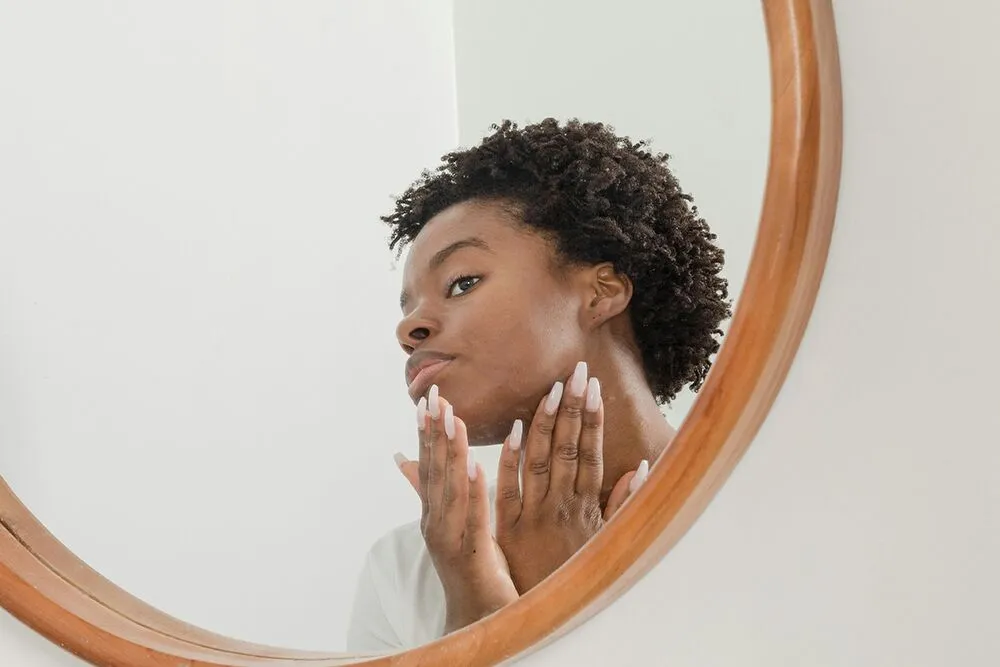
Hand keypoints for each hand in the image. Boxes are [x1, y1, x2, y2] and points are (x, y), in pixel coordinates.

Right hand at [398, 386, 517, 632]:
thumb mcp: (449, 523)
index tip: (426, 399)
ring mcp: (450, 539)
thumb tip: (402, 458)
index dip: (426, 432)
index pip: (428, 465)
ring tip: (453, 419)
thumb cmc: (469, 569)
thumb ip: (428, 490)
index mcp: (434, 513)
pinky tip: (474, 465)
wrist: (476, 620)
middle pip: (434, 471)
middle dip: (434, 432)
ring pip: (450, 488)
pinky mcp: (472, 554)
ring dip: (451, 452)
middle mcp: (436, 522)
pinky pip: (472, 516)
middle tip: (435, 397)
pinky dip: (472, 490)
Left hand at [494, 361, 648, 593]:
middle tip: (577, 372)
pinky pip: (508, 488)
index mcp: (585, 506)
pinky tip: (514, 430)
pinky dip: (511, 458)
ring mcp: (534, 514)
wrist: (543, 612)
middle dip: (573, 409)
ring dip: (546, 423)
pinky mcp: (508, 527)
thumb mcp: (606, 540)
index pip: (590, 454)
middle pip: (568, 449)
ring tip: (552, 388)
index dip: (593, 420)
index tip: (594, 388)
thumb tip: (642, 466)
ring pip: (541, 461)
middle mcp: (562, 506)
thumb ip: (622, 503)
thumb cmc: (576, 573)